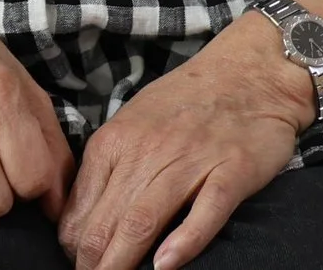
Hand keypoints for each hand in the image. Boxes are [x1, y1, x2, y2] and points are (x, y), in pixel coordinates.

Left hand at [56, 18, 310, 269]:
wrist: (250, 72)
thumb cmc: (187, 100)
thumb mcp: (133, 122)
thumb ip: (109, 164)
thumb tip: (78, 213)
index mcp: (117, 139)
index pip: (83, 201)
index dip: (74, 241)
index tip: (72, 262)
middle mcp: (147, 151)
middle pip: (110, 217)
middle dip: (92, 259)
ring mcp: (191, 161)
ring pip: (146, 219)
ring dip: (124, 258)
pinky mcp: (232, 172)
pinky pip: (206, 211)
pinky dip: (185, 241)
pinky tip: (166, 266)